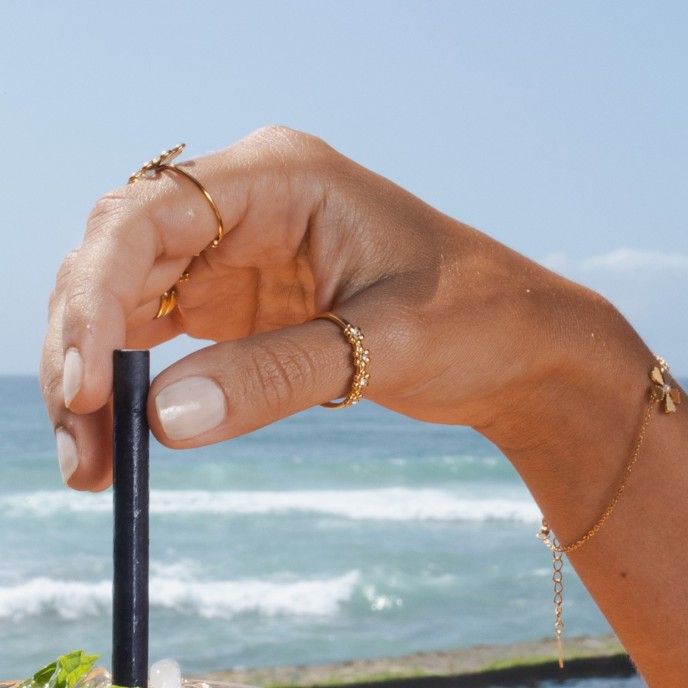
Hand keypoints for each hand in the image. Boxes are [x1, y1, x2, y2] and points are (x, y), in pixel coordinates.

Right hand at [41, 125, 606, 490]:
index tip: (84, 384)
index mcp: (281, 175)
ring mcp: (237, 252)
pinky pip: (159, 332)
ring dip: (94, 373)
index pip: (149, 214)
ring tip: (91, 463)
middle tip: (82, 443)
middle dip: (82, 344)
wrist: (517, 345)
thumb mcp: (383, 341)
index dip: (98, 293)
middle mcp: (246, 203)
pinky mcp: (241, 301)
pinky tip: (119, 437)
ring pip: (126, 299)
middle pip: (119, 257)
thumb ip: (276, 375)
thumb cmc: (476, 317)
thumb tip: (161, 421)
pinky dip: (130, 383)